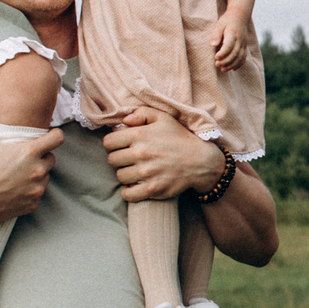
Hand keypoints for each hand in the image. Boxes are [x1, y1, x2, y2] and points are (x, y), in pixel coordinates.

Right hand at [0, 98, 59, 219]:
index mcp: (29, 153)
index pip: (57, 139)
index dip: (54, 135)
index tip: (49, 136)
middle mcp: (37, 171)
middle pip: (50, 158)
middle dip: (40, 156)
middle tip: (23, 158)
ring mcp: (36, 189)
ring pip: (44, 177)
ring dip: (35, 174)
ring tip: (16, 174)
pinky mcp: (32, 204)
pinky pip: (36, 194)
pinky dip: (29, 192)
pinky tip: (13, 189)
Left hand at [102, 108, 227, 201]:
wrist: (201, 161)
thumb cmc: (180, 138)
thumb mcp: (164, 118)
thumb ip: (141, 113)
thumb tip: (123, 121)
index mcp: (139, 134)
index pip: (108, 142)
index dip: (113, 144)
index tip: (121, 146)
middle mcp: (141, 153)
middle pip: (112, 160)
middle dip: (119, 159)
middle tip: (129, 159)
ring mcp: (146, 173)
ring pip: (120, 176)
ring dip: (125, 174)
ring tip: (136, 170)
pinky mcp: (152, 189)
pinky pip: (127, 194)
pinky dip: (129, 191)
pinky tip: (136, 185)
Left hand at [210, 8, 250, 71]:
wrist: (240, 16)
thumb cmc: (227, 20)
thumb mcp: (219, 24)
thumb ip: (216, 34)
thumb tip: (213, 44)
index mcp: (232, 33)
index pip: (229, 46)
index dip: (222, 53)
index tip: (215, 57)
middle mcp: (240, 40)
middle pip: (234, 53)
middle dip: (226, 61)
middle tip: (217, 64)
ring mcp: (243, 44)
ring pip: (240, 57)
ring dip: (232, 65)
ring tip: (223, 69)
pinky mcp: (245, 47)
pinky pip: (243, 57)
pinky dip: (239, 64)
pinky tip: (232, 68)